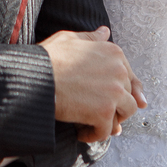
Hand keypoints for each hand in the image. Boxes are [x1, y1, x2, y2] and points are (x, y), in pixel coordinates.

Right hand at [40, 27, 145, 142]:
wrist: (37, 77)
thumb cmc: (48, 58)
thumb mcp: (70, 39)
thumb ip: (91, 38)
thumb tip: (105, 32)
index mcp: (113, 53)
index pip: (129, 76)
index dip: (127, 90)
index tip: (122, 102)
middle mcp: (119, 71)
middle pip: (128, 95)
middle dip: (116, 106)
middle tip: (99, 113)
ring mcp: (114, 92)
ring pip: (125, 113)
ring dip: (111, 121)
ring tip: (94, 123)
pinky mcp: (104, 112)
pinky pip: (106, 130)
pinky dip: (93, 135)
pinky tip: (80, 132)